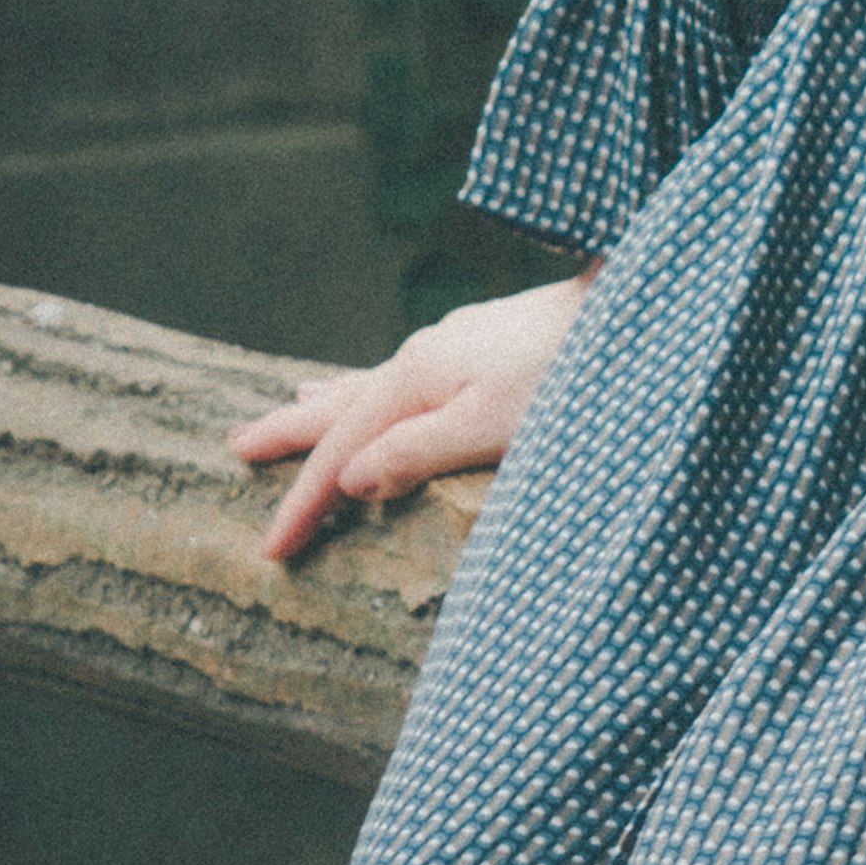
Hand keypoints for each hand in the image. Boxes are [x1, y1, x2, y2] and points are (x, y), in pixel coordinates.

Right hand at [233, 277, 595, 568]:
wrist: (631, 311)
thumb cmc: (568, 377)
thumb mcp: (490, 427)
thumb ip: (417, 452)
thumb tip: (350, 479)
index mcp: (417, 377)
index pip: (342, 452)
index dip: (301, 503)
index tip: (267, 553)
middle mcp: (426, 353)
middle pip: (342, 402)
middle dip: (291, 431)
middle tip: (234, 446)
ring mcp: (456, 344)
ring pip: (374, 382)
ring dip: (330, 402)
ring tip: (291, 404)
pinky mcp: (487, 344)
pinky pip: (409, 374)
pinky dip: (378, 386)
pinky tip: (389, 382)